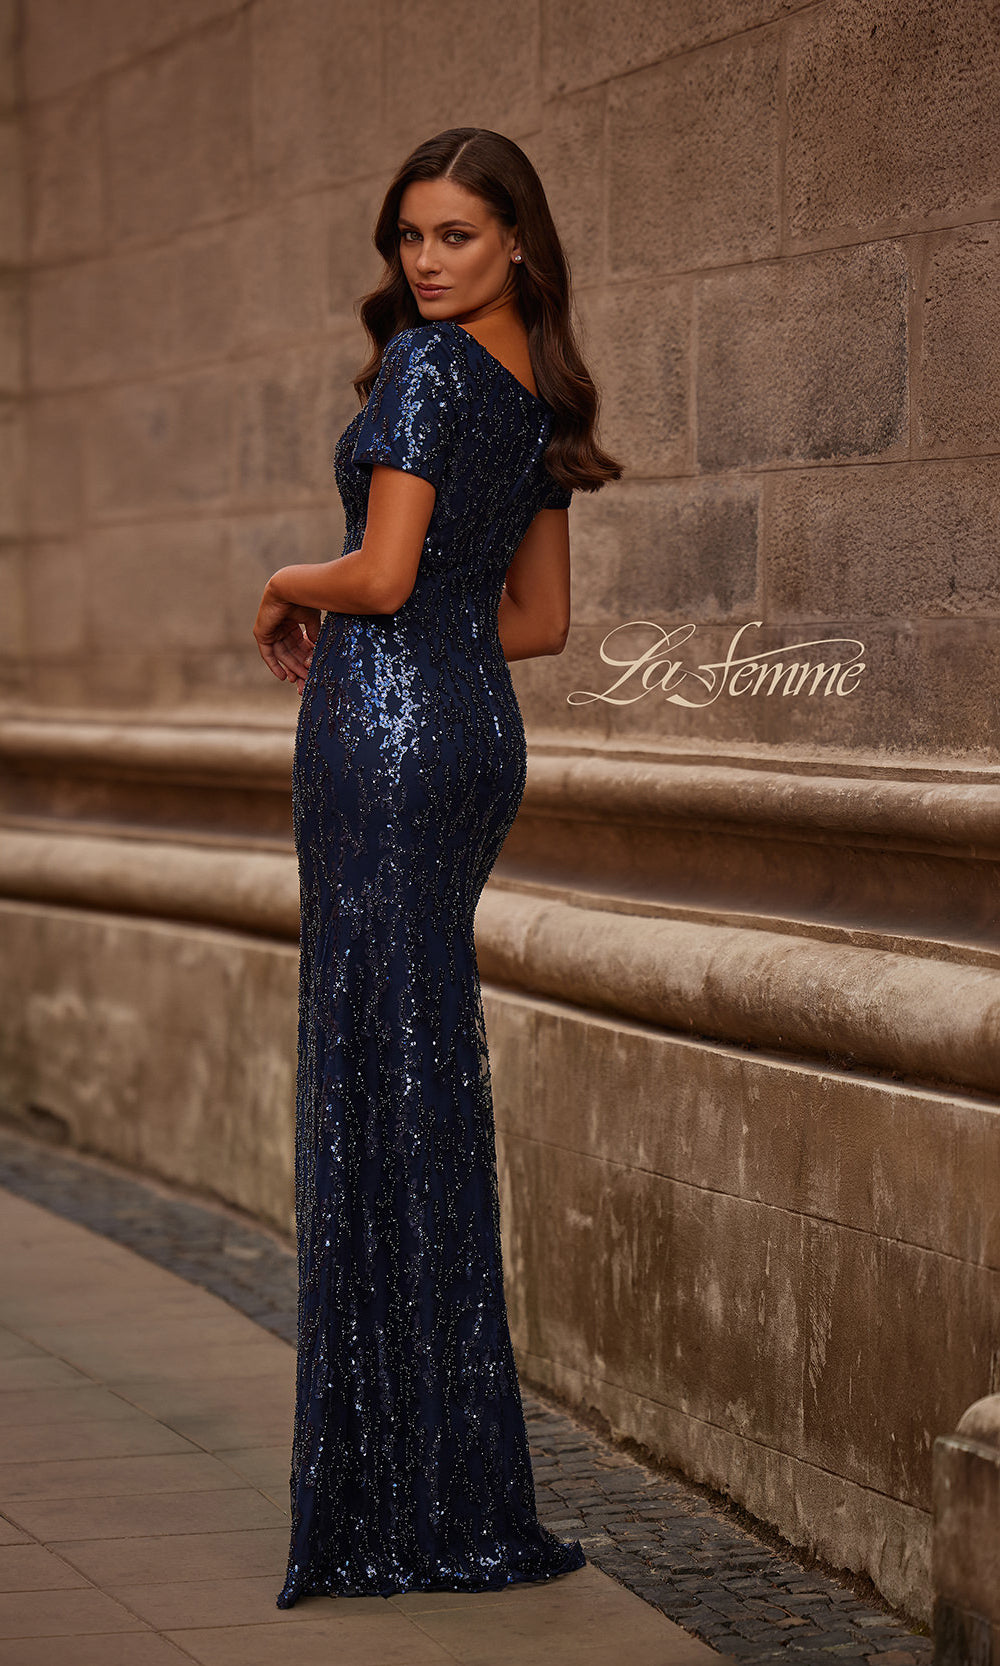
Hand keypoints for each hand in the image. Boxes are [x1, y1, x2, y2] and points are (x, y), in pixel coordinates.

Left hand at [253, 579, 319, 694]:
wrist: (290, 588)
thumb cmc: (303, 599)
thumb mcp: (312, 619)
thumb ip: (313, 633)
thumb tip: (317, 646)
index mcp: (292, 623)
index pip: (299, 645)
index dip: (306, 658)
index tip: (312, 671)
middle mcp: (280, 628)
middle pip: (290, 652)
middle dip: (299, 667)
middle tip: (306, 681)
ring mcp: (271, 631)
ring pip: (281, 655)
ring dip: (290, 668)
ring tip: (299, 681)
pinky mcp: (262, 634)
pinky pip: (268, 654)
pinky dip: (274, 665)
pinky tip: (284, 677)